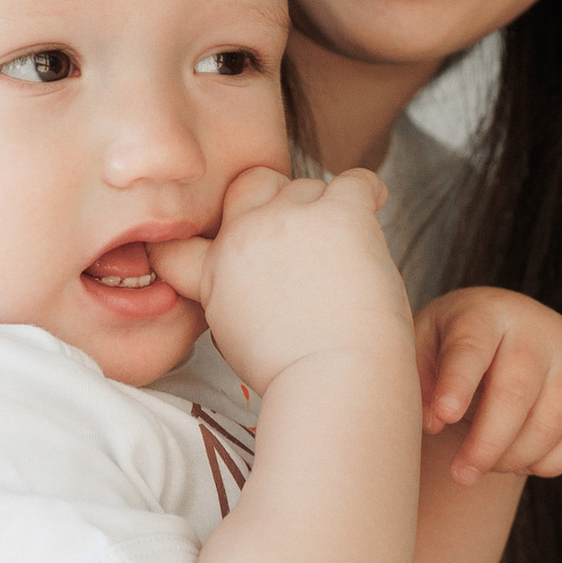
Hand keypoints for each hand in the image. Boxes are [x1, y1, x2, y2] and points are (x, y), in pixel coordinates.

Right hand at [158, 167, 411, 395]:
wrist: (333, 381)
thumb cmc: (295, 374)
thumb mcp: (233, 338)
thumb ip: (232, 297)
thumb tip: (257, 278)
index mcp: (215, 271)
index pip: (187, 232)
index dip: (217, 231)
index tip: (244, 242)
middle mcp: (244, 236)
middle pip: (253, 187)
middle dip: (276, 204)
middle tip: (305, 240)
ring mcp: (289, 219)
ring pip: (306, 187)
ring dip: (325, 211)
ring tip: (347, 251)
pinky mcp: (338, 216)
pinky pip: (354, 181)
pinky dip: (367, 190)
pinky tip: (374, 206)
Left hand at [415, 290, 561, 487]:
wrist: (507, 332)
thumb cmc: (454, 346)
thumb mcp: (424, 350)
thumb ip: (420, 382)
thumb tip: (435, 421)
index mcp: (485, 313)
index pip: (471, 349)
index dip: (457, 384)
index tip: (443, 418)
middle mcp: (536, 326)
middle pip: (516, 392)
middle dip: (487, 444)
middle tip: (462, 474)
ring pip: (552, 419)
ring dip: (517, 458)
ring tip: (488, 466)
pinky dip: (551, 463)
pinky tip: (522, 463)